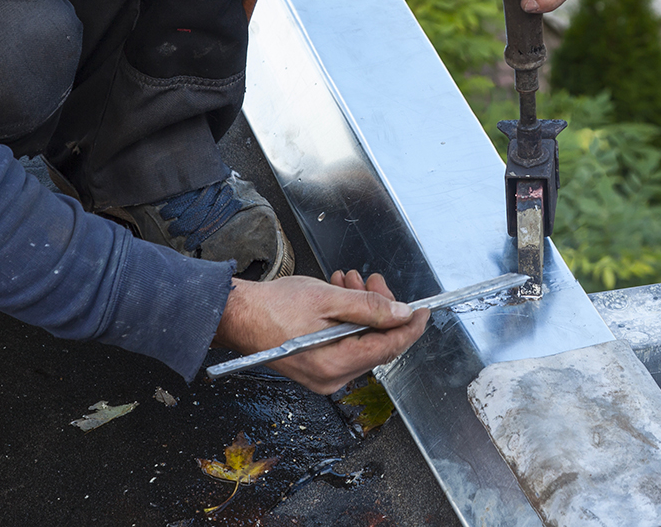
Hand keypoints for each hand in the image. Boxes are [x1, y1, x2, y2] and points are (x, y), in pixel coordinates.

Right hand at [212, 270, 429, 393]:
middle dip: (382, 310)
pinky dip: (348, 320)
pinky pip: (345, 344)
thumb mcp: (327, 299)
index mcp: (336, 364)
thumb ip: (369, 308)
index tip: (423, 309)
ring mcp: (323, 375)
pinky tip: (340, 295)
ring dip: (363, 311)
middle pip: (377, 345)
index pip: (389, 348)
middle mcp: (332, 378)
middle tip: (375, 281)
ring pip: (362, 342)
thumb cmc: (272, 308)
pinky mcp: (316, 367)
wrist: (237, 315)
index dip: (410, 327)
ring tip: (351, 282)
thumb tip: (401, 314)